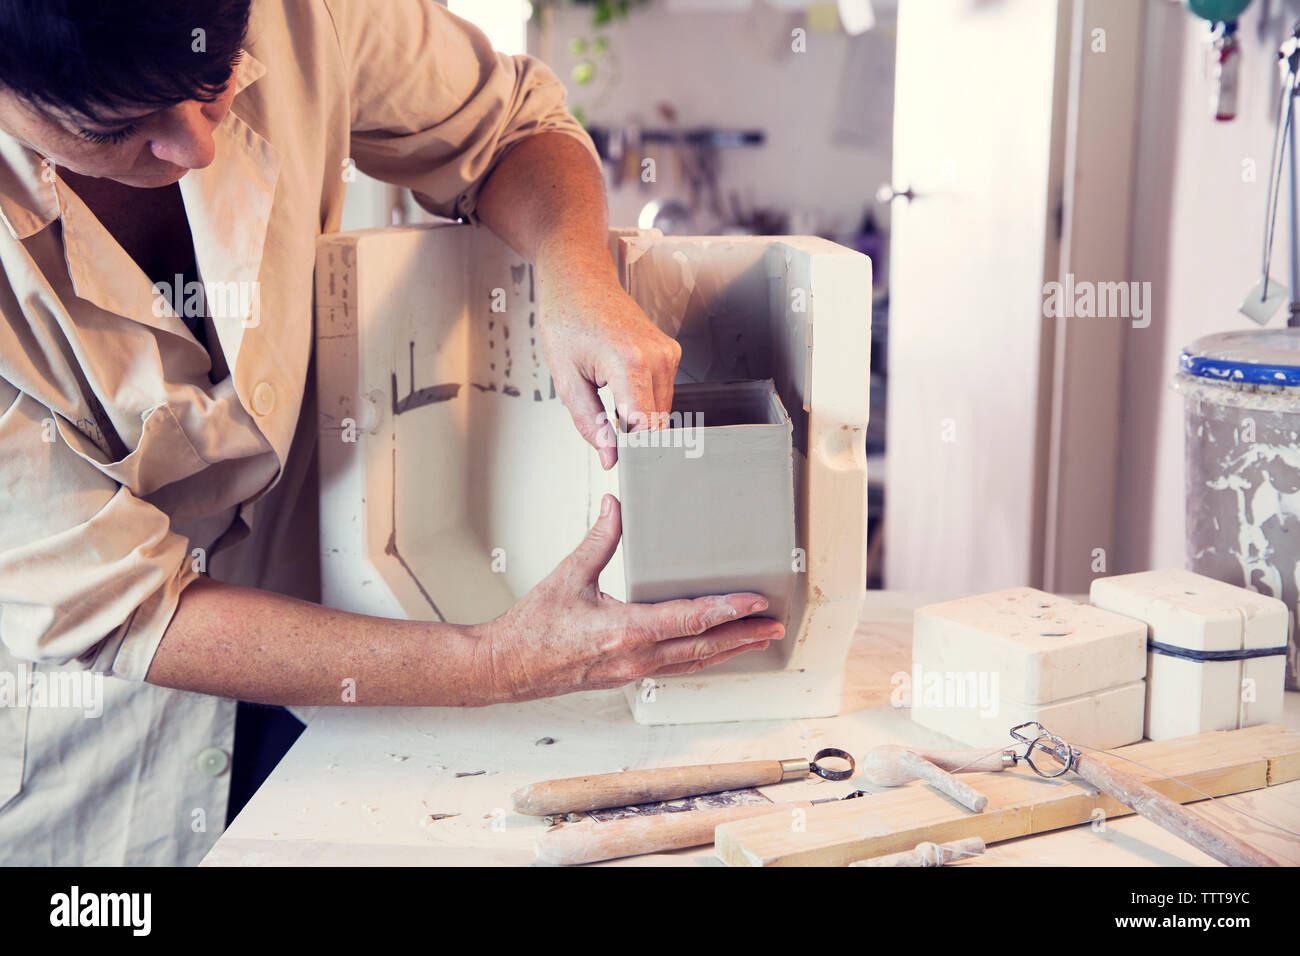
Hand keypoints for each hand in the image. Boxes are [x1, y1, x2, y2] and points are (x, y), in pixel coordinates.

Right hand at [471, 494, 781, 702]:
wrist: (509, 667)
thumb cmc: (534, 628)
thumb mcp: (569, 576)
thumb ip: (599, 539)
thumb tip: (617, 506)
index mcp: (624, 631)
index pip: (689, 620)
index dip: (727, 609)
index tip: (755, 601)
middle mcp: (636, 657)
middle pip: (703, 647)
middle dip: (743, 634)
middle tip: (775, 623)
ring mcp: (634, 671)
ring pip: (694, 662)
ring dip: (730, 649)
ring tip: (759, 637)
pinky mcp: (628, 675)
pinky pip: (676, 667)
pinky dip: (703, 657)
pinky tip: (716, 649)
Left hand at [538, 267, 680, 468]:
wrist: (579, 280)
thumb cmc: (567, 318)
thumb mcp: (566, 378)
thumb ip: (590, 422)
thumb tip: (609, 455)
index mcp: (630, 363)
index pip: (646, 427)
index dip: (634, 451)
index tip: (620, 460)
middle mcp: (657, 357)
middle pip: (657, 422)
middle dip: (633, 435)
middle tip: (605, 430)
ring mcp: (668, 353)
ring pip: (661, 410)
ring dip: (638, 417)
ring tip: (608, 396)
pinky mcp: (670, 352)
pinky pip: (662, 393)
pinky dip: (643, 400)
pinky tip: (620, 385)